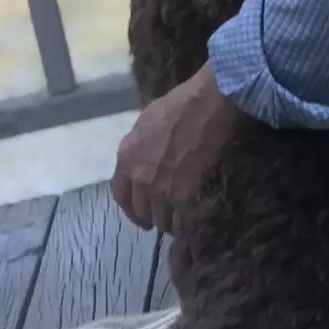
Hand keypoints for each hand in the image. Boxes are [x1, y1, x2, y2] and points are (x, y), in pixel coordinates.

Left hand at [112, 64, 244, 234]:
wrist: (207, 106)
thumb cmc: (179, 105)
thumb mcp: (146, 121)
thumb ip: (138, 145)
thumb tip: (140, 157)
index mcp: (126, 158)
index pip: (121, 195)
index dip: (130, 208)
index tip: (139, 215)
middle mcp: (140, 179)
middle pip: (141, 210)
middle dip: (150, 217)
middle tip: (160, 219)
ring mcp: (162, 190)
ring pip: (162, 219)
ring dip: (169, 222)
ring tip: (177, 221)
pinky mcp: (185, 195)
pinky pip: (182, 220)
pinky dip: (185, 223)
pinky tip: (190, 220)